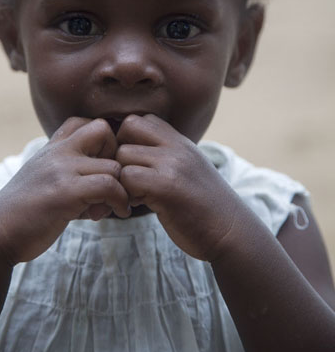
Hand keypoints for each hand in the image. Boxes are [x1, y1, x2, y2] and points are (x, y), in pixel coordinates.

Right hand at [0, 118, 129, 264]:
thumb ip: (73, 173)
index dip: (104, 140)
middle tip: (114, 180)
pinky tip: (117, 214)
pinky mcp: (66, 192)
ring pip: (113, 165)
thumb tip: (110, 187)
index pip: (84, 121)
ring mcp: (61, 169)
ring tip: (112, 207)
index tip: (104, 167)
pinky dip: (120, 201)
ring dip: (122, 189)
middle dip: (117, 153)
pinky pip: (108, 186)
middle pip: (102, 128)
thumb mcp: (46, 180)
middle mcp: (57, 152)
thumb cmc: (25, 212)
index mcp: (52, 147)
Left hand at [117, 114, 242, 260]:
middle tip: (128, 176)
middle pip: (128, 127)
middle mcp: (177, 147)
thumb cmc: (204, 206)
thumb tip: (135, 147)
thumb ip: (167, 154)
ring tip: (135, 194)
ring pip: (123, 154)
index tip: (134, 163)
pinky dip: (126, 194)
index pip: (141, 119)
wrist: (231, 232)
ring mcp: (172, 165)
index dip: (128, 138)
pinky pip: (128, 177)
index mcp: (181, 141)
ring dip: (122, 177)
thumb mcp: (189, 168)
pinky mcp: (166, 187)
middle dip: (119, 151)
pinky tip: (137, 205)